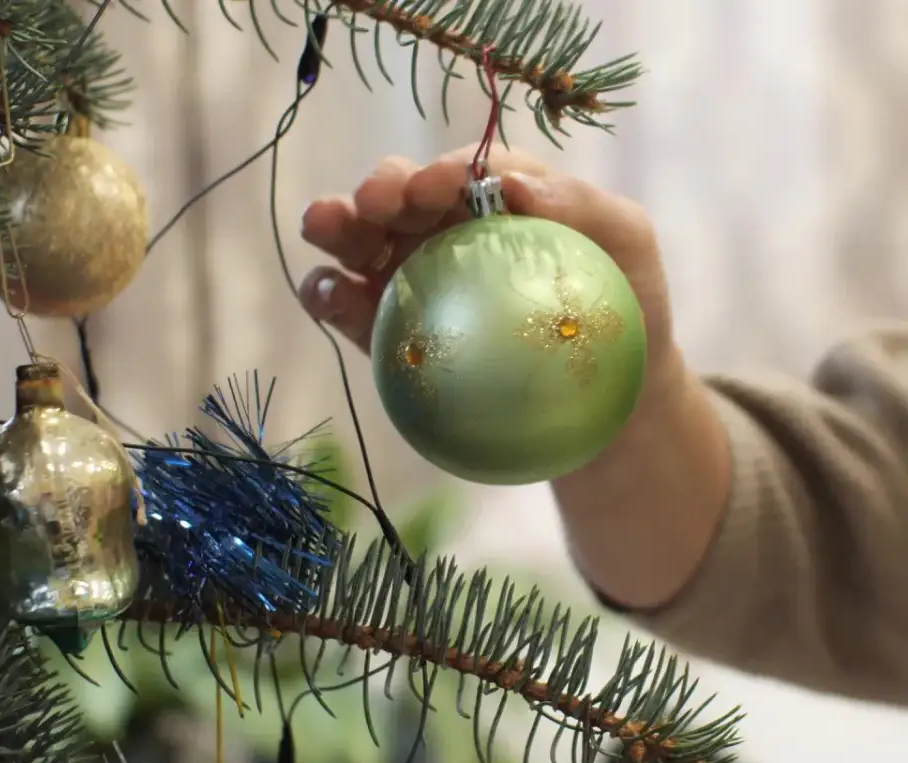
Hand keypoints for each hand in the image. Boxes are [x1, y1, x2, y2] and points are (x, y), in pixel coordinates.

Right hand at [297, 144, 677, 382]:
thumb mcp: (627, 243)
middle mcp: (447, 228)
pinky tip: (326, 294)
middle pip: (401, 195)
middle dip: (380, 187)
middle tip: (375, 203)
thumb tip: (512, 184)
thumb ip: (582, 206)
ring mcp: (411, 277)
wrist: (609, 405)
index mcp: (500, 198)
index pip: (465, 172)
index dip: (443, 171)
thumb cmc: (624, 312)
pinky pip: (345, 304)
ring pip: (360, 239)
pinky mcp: (384, 328)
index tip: (435, 188)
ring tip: (322, 226)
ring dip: (335, 225)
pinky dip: (325, 292)